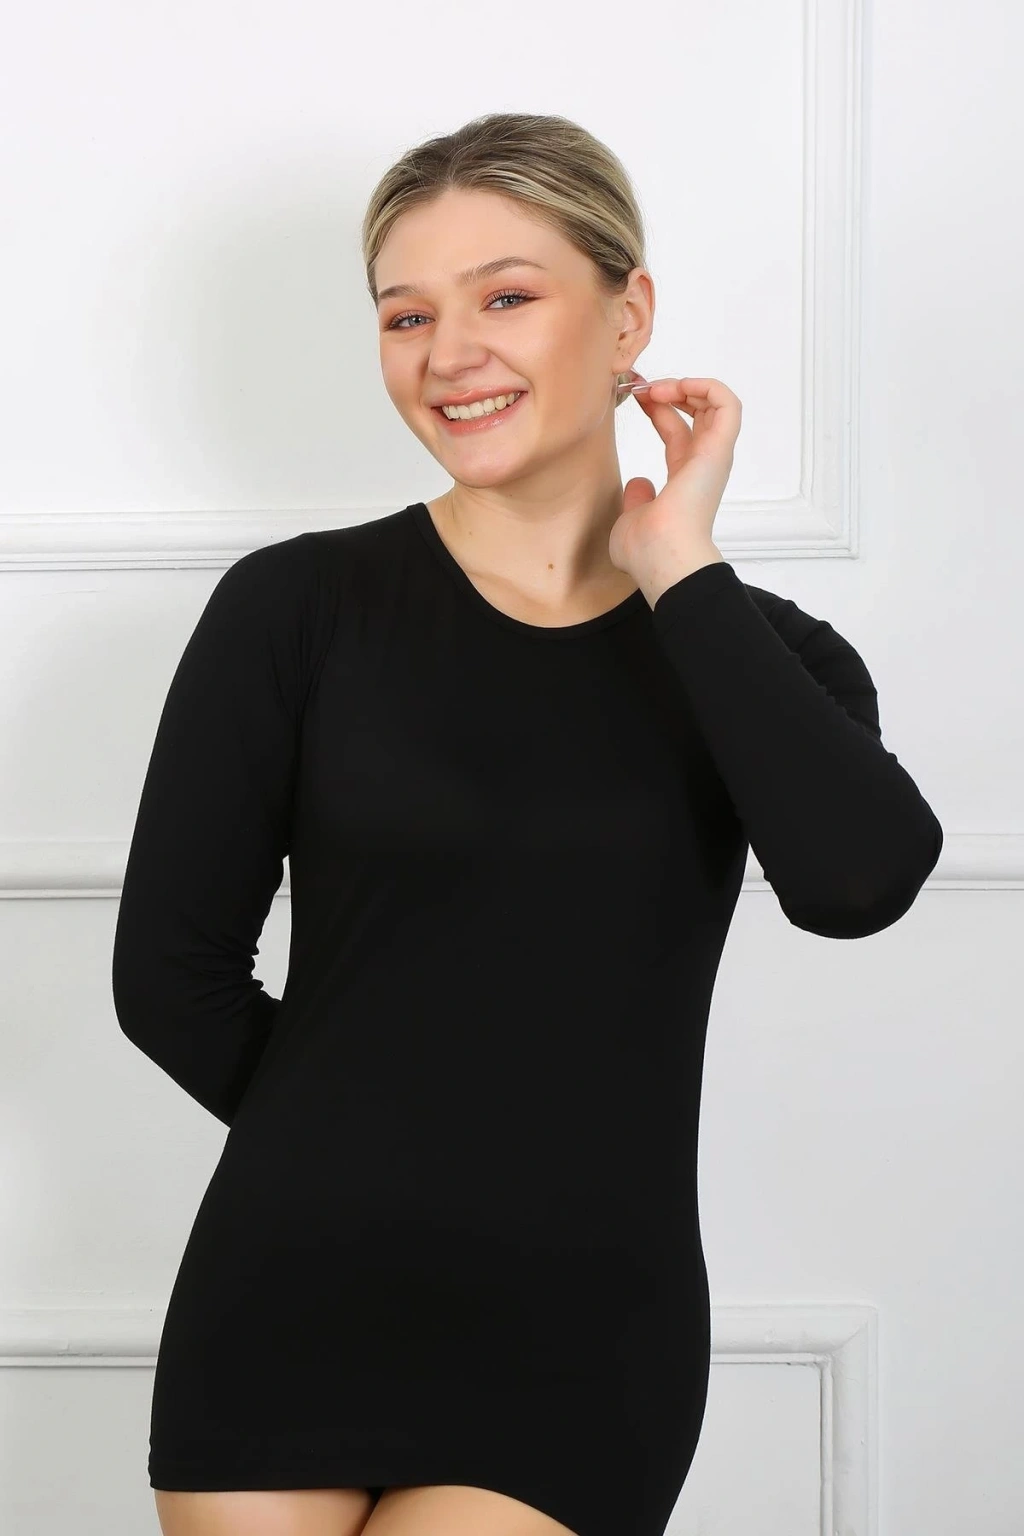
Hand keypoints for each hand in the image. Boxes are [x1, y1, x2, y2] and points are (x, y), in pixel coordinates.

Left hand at [608, 374, 741, 586]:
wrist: (661, 556)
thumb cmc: (646, 549)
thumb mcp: (631, 519)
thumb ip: (636, 500)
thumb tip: (639, 483)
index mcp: (683, 480)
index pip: (676, 432)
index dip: (656, 409)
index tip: (633, 398)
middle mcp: (701, 466)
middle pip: (696, 413)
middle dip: (671, 391)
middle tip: (642, 389)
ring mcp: (713, 456)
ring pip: (716, 403)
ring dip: (687, 385)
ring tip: (658, 388)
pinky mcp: (718, 449)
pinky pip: (728, 404)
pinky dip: (707, 386)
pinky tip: (680, 386)